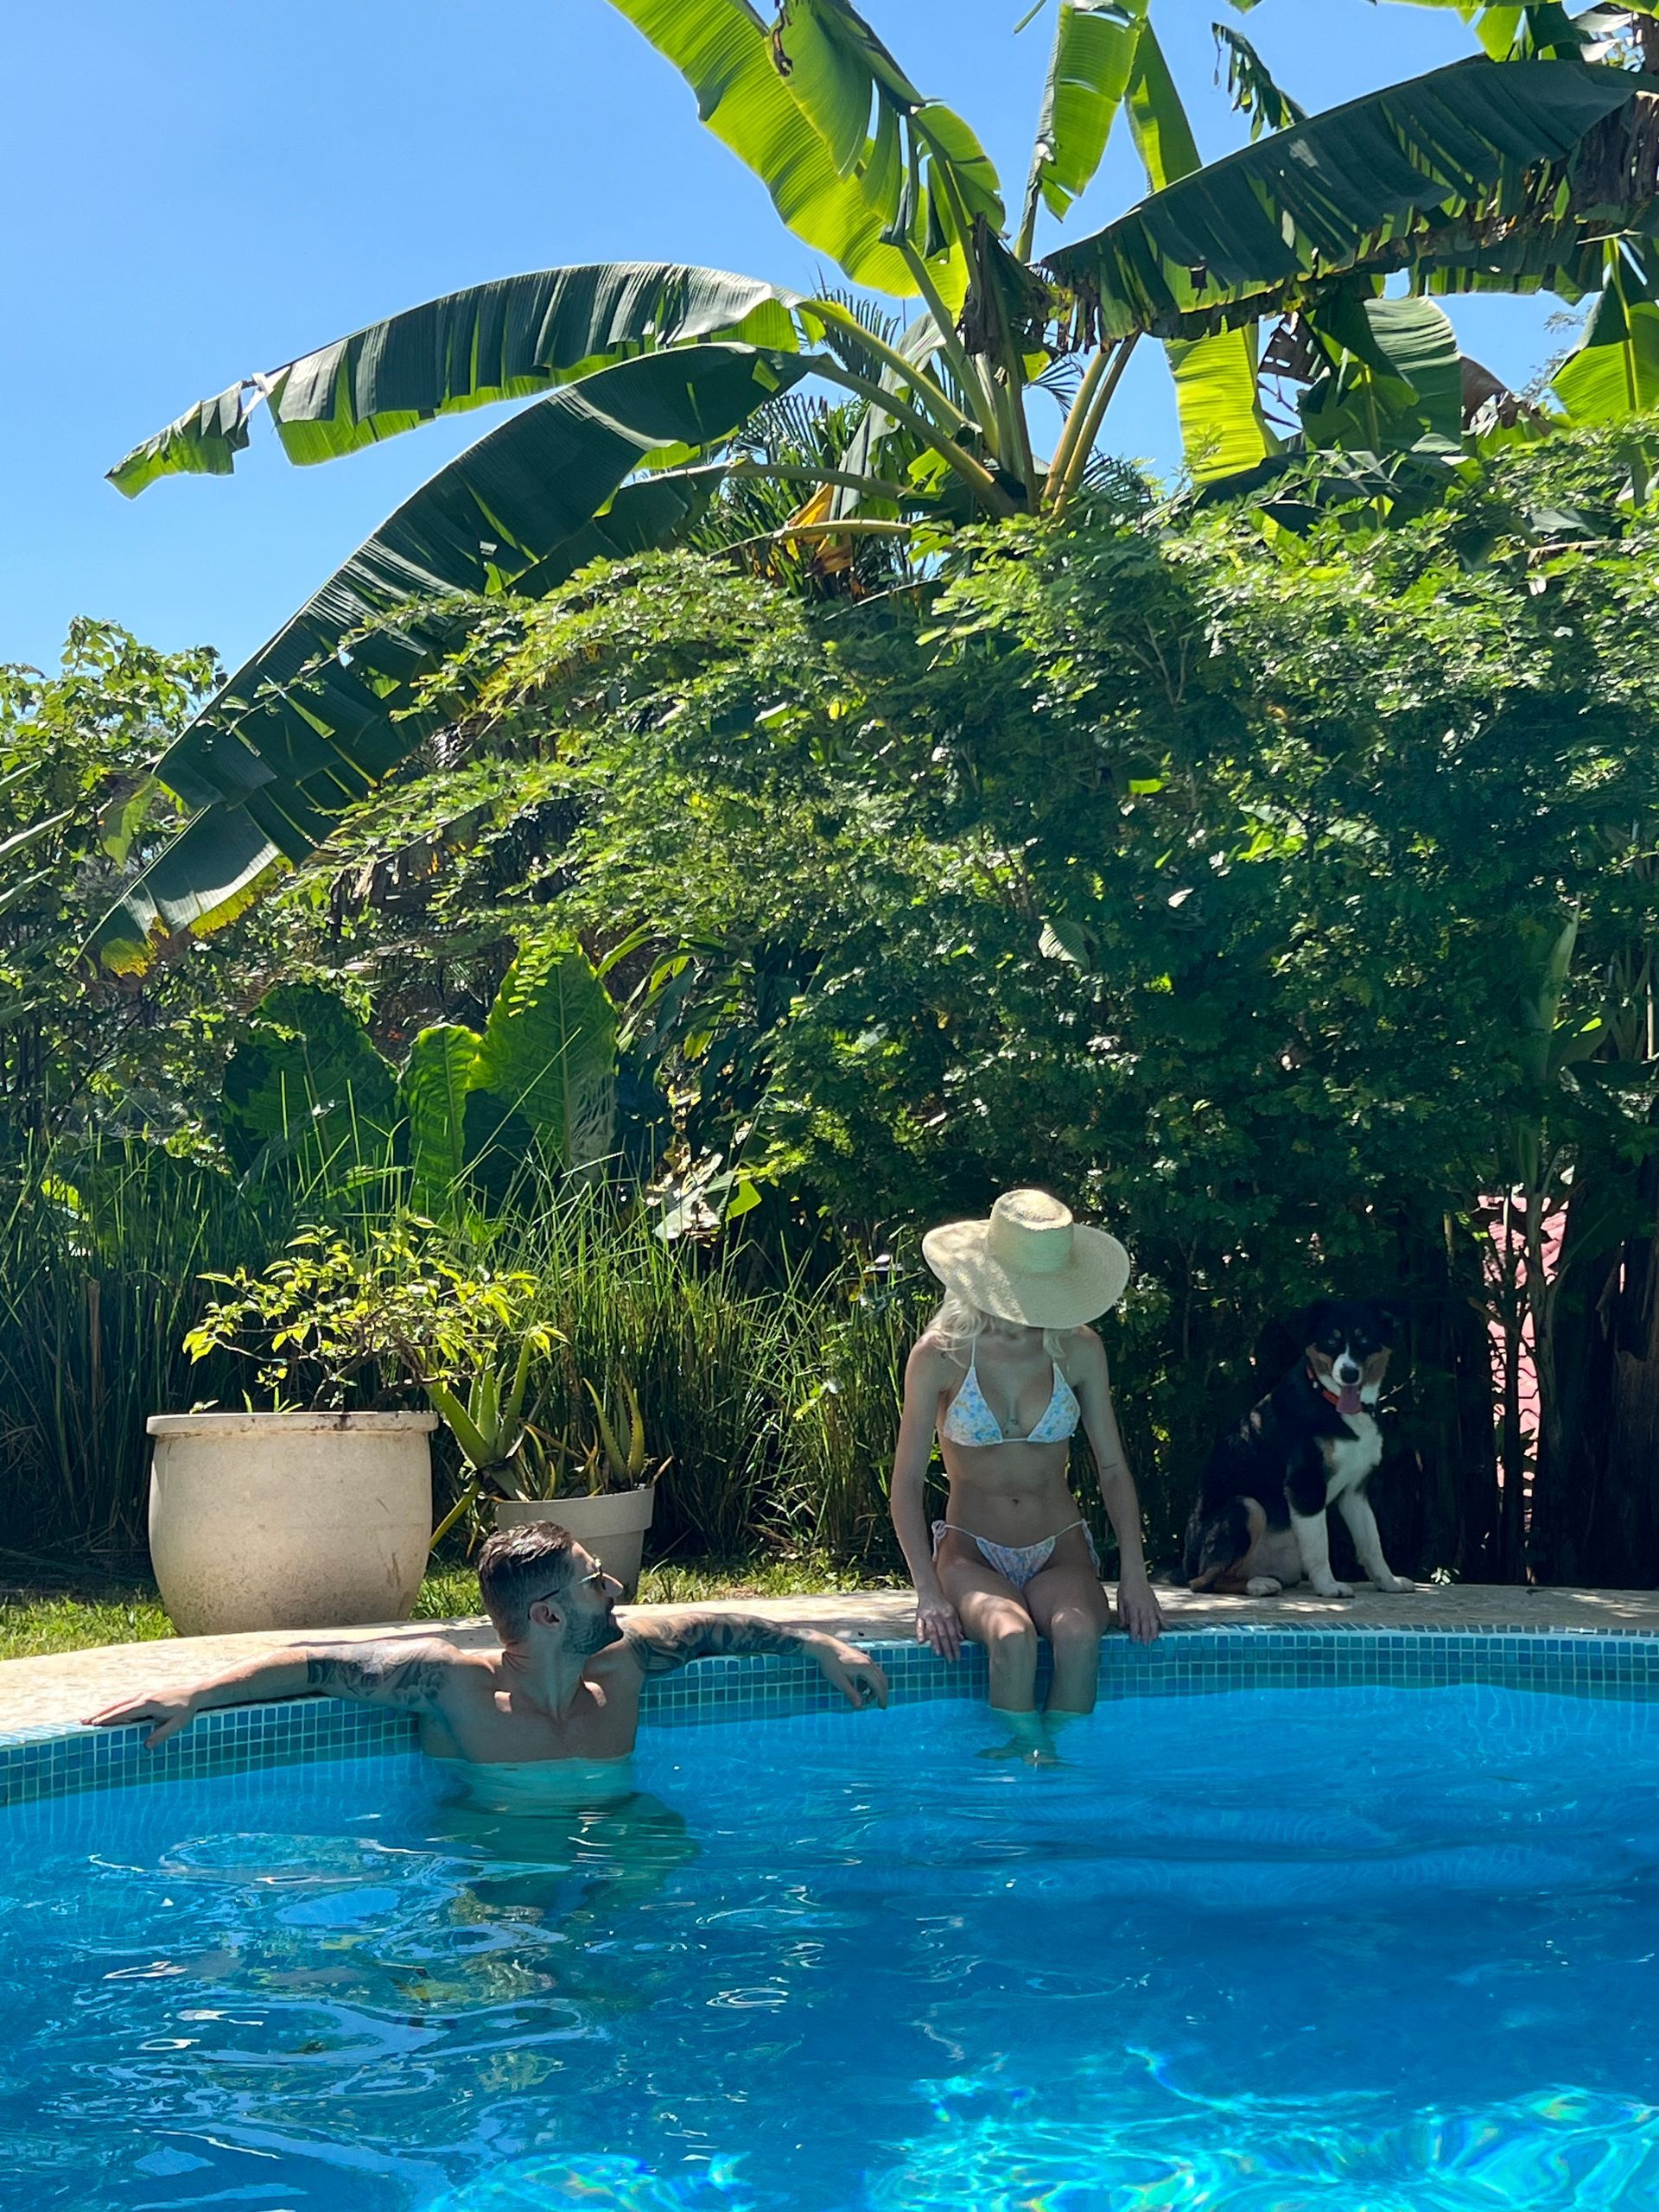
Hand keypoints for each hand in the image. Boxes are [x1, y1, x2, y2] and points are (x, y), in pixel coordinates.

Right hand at [84, 1688, 198, 1748]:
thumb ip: (162, 1735)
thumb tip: (146, 1746)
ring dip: (103, 1710)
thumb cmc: (186, 1710)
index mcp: (147, 1704)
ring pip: (118, 1703)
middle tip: (81, 1722)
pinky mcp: (145, 1695)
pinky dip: (113, 1707)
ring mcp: (143, 1695)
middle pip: (116, 1706)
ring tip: (88, 1718)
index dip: (107, 1718)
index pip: (123, 1712)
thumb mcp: (177, 1724)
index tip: (93, 1724)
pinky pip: (125, 1702)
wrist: (195, 1693)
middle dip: (99, 1714)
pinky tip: (107, 1713)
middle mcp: (142, 1697)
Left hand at [812, 1639, 889, 1709]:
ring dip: (875, 1687)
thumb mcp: (840, 1682)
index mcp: (866, 1668)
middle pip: (882, 1680)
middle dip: (881, 1693)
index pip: (879, 1686)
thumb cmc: (831, 1664)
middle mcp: (869, 1663)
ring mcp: (866, 1659)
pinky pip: (871, 1671)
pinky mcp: (861, 1658)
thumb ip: (851, 1694)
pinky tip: (860, 1687)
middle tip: (879, 1704)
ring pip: (877, 1675)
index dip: (882, 1698)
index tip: (882, 1707)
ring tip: (866, 1698)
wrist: (825, 1647)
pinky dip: (870, 1681)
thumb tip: (860, 1706)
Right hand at [914, 1590, 961, 1660]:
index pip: (953, 1634)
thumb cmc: (942, 1604)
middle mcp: (939, 1616)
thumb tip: (962, 1639)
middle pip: (944, 1634)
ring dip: (935, 1643)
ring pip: (933, 1631)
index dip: (956, 1646)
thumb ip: (957, 1625)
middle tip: (950, 1660)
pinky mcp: (919, 1615)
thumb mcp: (952, 1612)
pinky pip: (919, 1625)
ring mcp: (929, 1616)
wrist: (929, 1591)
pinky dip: (920, 1633)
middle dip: (947, 1648)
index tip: (958, 1657)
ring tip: (939, 1654)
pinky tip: (921, 1642)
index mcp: (949, 1615)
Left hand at [1115, 1574, 1164, 1644]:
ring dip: (1154, 1631)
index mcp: (1133, 1608)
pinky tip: (1167, 1627)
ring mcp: (1150, 1605)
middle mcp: (1143, 1608)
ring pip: (1154, 1621)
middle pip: (1145, 1625)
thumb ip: (1122, 1614)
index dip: (1135, 1634)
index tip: (1135, 1641)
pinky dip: (1164, 1620)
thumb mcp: (1120, 1600)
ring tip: (1154, 1639)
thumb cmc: (1125, 1587)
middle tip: (1145, 1644)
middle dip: (1145, 1635)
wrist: (1134, 1575)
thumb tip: (1122, 1626)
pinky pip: (1160, 1613)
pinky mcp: (1155, 1602)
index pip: (1134, 1624)